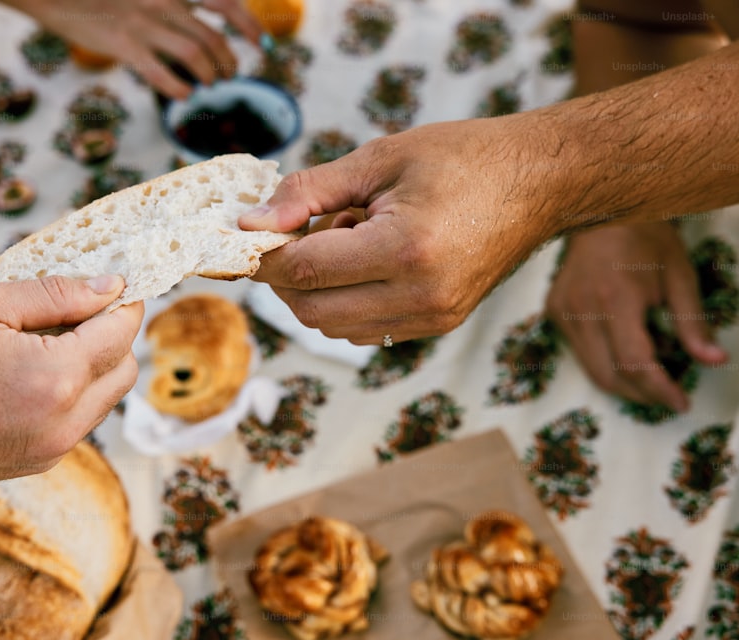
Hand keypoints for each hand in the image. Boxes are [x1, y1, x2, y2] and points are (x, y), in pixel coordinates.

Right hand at [0, 275, 142, 491]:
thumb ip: (56, 294)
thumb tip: (111, 286)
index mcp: (56, 378)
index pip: (121, 332)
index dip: (123, 301)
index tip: (112, 282)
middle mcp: (65, 422)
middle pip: (124, 369)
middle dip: (111, 334)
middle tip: (72, 309)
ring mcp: (54, 450)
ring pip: (105, 398)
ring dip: (91, 365)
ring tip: (40, 340)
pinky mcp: (38, 463)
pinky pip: (79, 420)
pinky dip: (70, 392)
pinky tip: (27, 372)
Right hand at [5, 0, 262, 98]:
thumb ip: (170, 8)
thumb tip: (197, 31)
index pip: (224, 2)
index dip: (249, 25)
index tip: (260, 46)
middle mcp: (163, 0)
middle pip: (214, 37)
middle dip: (228, 62)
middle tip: (228, 76)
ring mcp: (144, 22)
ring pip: (196, 55)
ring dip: (209, 77)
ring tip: (208, 86)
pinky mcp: (124, 44)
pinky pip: (163, 74)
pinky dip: (180, 90)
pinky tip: (183, 96)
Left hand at [239, 119, 562, 343]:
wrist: (542, 181)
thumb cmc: (464, 158)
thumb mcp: (380, 158)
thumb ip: (308, 192)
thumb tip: (252, 224)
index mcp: (404, 250)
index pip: (303, 271)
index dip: (265, 255)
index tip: (249, 235)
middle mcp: (420, 296)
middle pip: (311, 311)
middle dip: (286, 277)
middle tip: (296, 230)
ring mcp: (433, 318)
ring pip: (334, 327)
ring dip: (316, 290)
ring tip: (346, 236)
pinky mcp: (439, 325)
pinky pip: (365, 329)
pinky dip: (345, 301)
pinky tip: (365, 258)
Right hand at [545, 221, 725, 410]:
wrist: (600, 210)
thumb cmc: (645, 236)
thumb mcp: (679, 274)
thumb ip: (692, 322)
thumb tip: (714, 360)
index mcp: (617, 297)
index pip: (635, 362)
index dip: (659, 389)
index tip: (680, 402)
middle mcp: (583, 308)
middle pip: (609, 375)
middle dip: (642, 395)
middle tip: (668, 397)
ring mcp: (563, 311)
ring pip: (590, 370)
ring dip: (623, 385)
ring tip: (650, 382)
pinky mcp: (554, 311)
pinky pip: (579, 351)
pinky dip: (604, 362)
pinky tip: (624, 353)